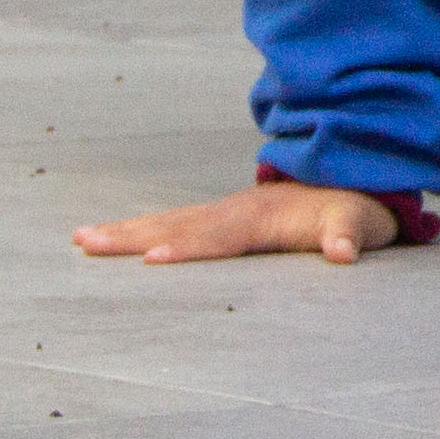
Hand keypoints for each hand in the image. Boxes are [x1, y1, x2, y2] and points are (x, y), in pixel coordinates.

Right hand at [72, 179, 400, 265]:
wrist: (351, 180)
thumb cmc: (352, 209)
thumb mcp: (360, 222)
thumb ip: (350, 235)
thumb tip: (344, 251)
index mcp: (263, 217)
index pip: (219, 237)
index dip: (188, 248)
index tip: (152, 258)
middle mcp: (234, 210)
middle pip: (177, 225)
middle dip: (132, 236)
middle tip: (86, 243)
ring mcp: (222, 211)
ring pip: (166, 220)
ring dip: (123, 230)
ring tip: (79, 239)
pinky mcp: (217, 218)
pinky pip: (170, 223)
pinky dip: (136, 230)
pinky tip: (105, 238)